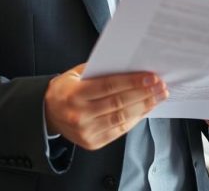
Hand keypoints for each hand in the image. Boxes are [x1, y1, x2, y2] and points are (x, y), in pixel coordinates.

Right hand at [44, 63, 168, 150]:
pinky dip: (135, 119)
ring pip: (121, 118)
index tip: (151, 77)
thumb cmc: (65, 90)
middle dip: (144, 94)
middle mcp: (79, 115)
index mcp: (74, 94)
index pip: (109, 86)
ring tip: (158, 97)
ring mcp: (86, 132)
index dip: (132, 82)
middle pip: (118, 103)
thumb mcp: (76, 74)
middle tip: (160, 86)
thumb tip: (130, 66)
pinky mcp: (92, 143)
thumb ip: (99, 70)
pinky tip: (145, 110)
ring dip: (144, 107)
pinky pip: (119, 131)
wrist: (48, 114)